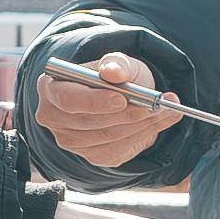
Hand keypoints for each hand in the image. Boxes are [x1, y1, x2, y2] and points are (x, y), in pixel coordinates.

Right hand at [33, 50, 176, 170]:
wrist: (120, 95)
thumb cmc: (112, 77)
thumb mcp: (118, 62)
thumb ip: (117, 64)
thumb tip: (112, 71)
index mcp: (52, 88)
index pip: (68, 99)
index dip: (94, 101)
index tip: (121, 98)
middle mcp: (55, 118)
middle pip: (90, 122)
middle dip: (127, 113)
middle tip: (157, 104)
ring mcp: (71, 141)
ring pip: (109, 137)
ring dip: (141, 124)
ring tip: (167, 109)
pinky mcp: (92, 156)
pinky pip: (119, 149)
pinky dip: (144, 134)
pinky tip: (159, 121)